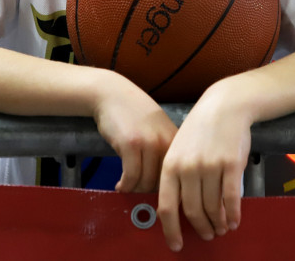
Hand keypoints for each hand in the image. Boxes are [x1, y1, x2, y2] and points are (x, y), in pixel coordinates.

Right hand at [92, 76, 177, 192]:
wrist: (113, 94)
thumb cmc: (135, 114)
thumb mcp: (158, 130)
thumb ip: (165, 152)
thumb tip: (168, 186)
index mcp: (176, 139)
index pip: (180, 175)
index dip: (170, 191)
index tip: (160, 199)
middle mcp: (166, 141)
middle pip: (164, 182)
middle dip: (150, 192)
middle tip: (139, 195)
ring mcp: (149, 142)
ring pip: (146, 182)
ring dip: (135, 190)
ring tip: (128, 188)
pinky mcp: (131, 144)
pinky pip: (131, 177)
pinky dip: (125, 185)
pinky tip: (120, 185)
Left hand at [156, 84, 252, 251]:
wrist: (224, 106)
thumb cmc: (200, 131)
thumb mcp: (178, 150)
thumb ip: (176, 177)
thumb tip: (178, 209)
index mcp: (170, 165)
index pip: (167, 206)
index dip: (171, 230)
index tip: (177, 244)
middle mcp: (188, 167)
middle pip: (192, 211)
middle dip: (200, 228)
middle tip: (207, 235)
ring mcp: (210, 166)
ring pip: (213, 207)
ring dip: (218, 223)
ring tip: (221, 228)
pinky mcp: (231, 164)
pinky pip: (231, 198)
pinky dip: (233, 214)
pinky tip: (234, 221)